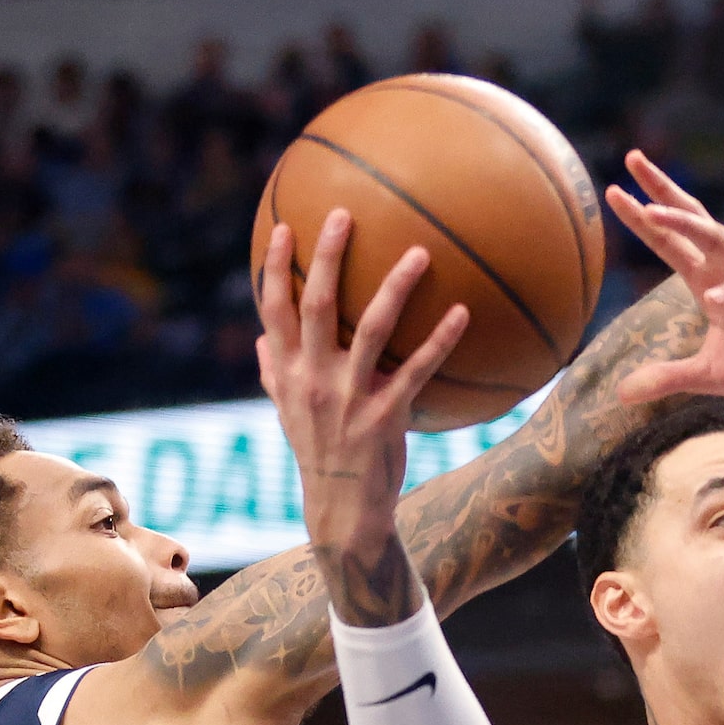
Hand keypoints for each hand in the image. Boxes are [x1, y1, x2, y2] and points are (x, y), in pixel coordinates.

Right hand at [254, 208, 468, 620]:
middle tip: (344, 214)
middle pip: (315, 305)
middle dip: (326, 256)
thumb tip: (260, 338)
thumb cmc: (318, 454)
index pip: (273, 310)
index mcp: (286, 373)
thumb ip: (273, 372)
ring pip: (371, 329)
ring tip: (421, 252)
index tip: (285, 226)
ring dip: (396, 287)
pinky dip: (440, 339)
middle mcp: (312, 379)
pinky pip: (418, 369)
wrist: (341, 510)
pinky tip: (463, 312)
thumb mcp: (285, 413)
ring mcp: (349, 397)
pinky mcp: (385, 416)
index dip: (277, 267)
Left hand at [607, 154, 723, 434]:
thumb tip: (622, 394)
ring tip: (651, 213)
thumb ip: (669, 378)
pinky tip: (715, 301)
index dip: (644, 219)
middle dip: (662, 191)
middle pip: (694, 220)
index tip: (613, 193)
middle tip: (632, 158)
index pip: (673, 243)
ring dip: (685, 224)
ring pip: (720, 239)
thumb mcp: (712, 377)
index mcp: (713, 282)